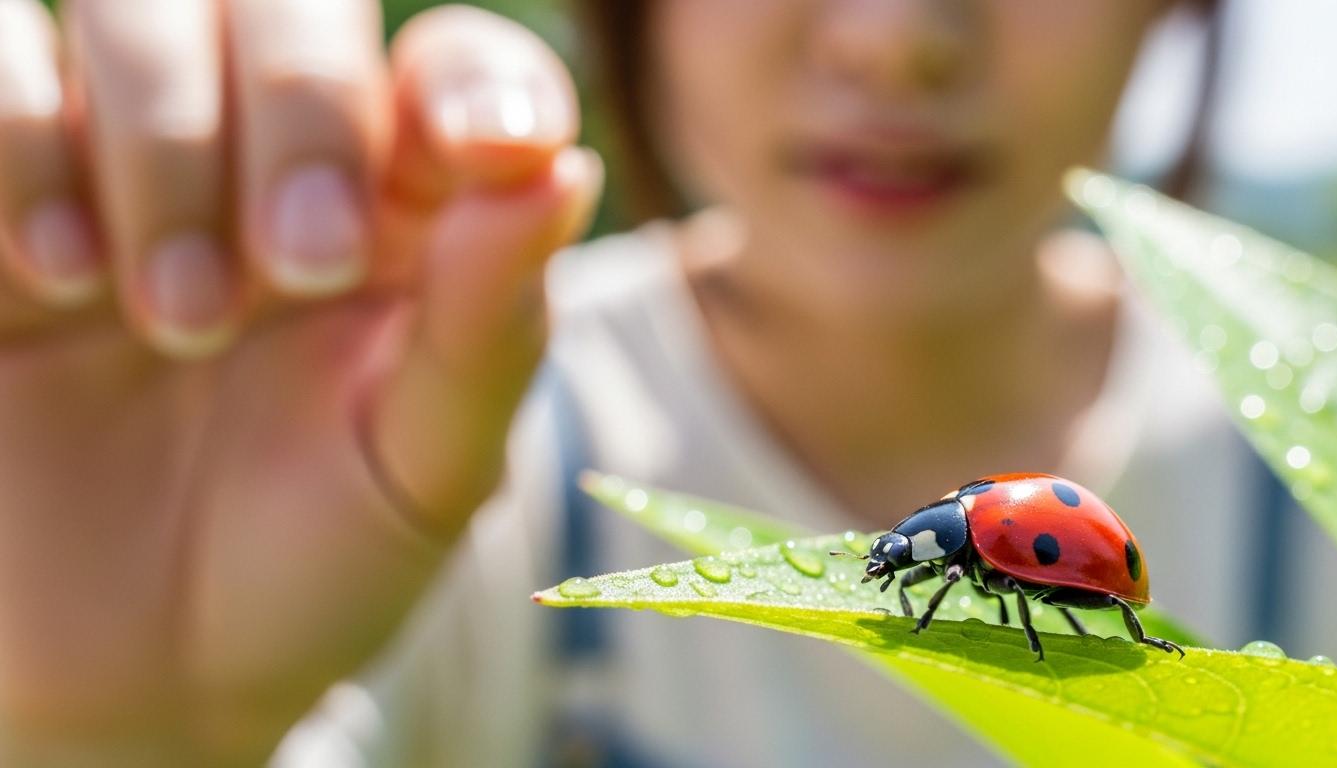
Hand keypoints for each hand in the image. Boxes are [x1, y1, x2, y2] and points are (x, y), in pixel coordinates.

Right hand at [0, 0, 599, 762]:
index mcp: (408, 212)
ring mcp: (129, 163)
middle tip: (295, 269)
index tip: (483, 148)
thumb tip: (561, 166)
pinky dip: (16, 136)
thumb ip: (491, 323)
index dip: (478, 77)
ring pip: (139, 7)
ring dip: (163, 144)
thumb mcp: (427, 468)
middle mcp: (276, 158)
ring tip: (172, 319)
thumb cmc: (314, 562)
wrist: (143, 673)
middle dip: (299, 108)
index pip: (458, 68)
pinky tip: (50, 276)